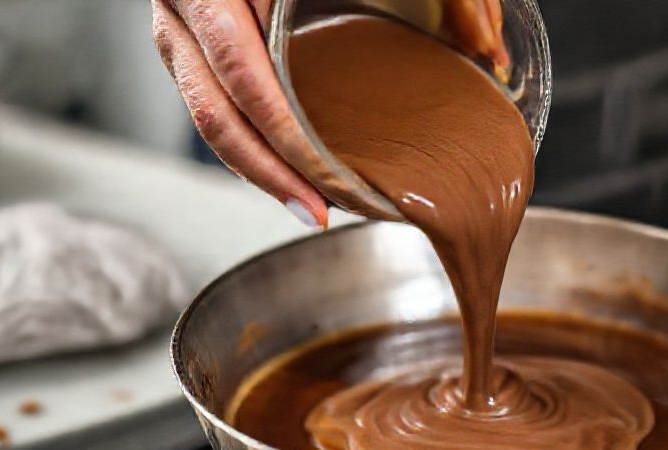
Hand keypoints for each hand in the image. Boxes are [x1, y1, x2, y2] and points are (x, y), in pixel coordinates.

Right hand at [151, 0, 327, 227]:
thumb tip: (490, 51)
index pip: (245, 74)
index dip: (283, 137)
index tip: (327, 179)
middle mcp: (185, 6)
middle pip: (216, 113)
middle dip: (269, 174)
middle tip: (320, 212)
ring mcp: (176, 29)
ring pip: (206, 118)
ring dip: (257, 170)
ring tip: (309, 206)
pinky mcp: (183, 46)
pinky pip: (209, 107)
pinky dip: (248, 147)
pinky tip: (286, 174)